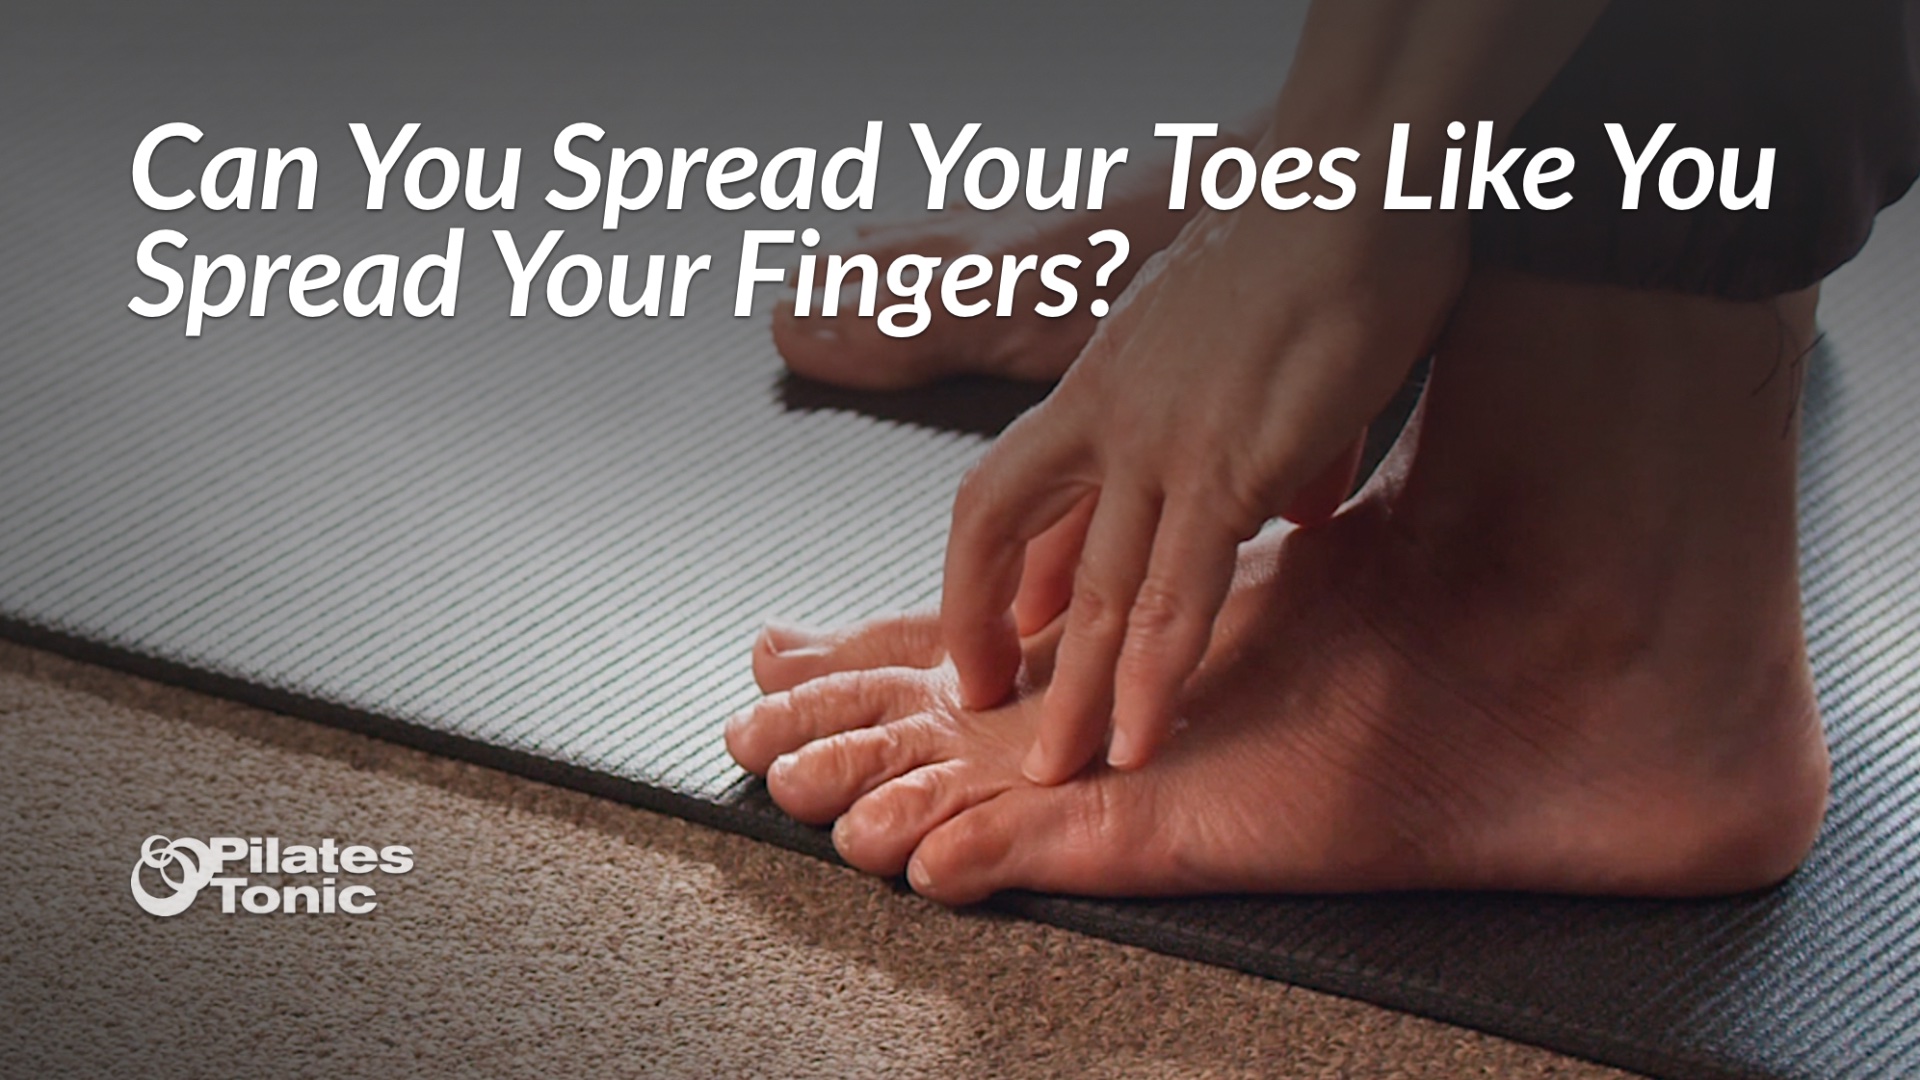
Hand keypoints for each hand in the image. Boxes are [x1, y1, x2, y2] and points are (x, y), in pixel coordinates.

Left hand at [941, 168, 1469, 783]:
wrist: (1353, 177)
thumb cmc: (1317, 238)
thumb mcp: (1248, 343)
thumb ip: (1256, 434)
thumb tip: (1291, 503)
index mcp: (1102, 378)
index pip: (1012, 490)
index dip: (994, 568)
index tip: (1000, 629)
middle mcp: (1110, 412)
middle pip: (1018, 540)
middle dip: (995, 636)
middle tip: (987, 713)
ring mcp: (1162, 438)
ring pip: (1094, 587)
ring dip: (1074, 688)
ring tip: (1061, 766)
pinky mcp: (1229, 462)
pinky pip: (1176, 588)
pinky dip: (1153, 670)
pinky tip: (1141, 732)